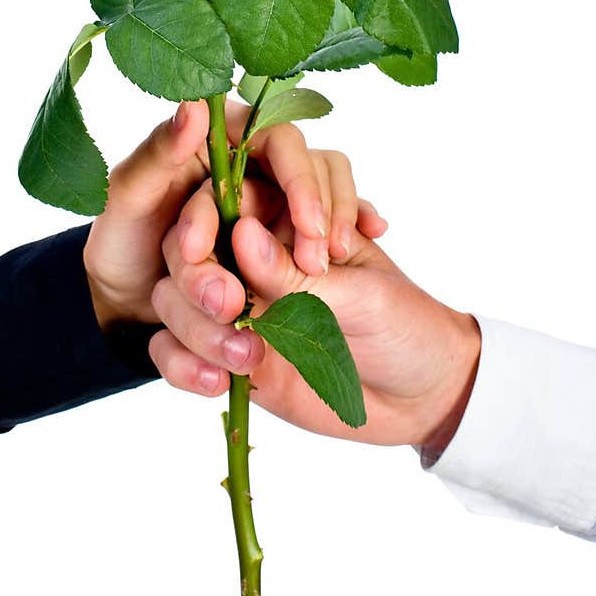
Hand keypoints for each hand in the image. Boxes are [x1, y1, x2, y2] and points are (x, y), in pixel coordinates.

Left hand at [83, 100, 386, 330]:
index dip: (300, 179)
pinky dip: (348, 229)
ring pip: (321, 196)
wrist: (124, 299)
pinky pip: (324, 223)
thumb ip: (159, 153)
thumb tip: (195, 105)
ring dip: (333, 228)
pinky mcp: (281, 231)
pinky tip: (372, 235)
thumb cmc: (121, 240)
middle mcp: (250, 161)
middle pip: (306, 170)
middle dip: (318, 214)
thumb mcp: (128, 199)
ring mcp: (270, 197)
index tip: (308, 225)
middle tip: (318, 263)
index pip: (277, 138)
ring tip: (328, 271)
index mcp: (217, 138)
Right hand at [151, 199, 479, 453]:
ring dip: (194, 324)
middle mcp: (254, 255)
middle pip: (188, 244)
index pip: (232, 195)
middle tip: (230, 305)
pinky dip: (184, 364)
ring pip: (174, 296)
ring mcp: (237, 305)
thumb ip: (294, 273)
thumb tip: (241, 234)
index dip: (210, 214)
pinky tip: (218, 382)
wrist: (422, 400)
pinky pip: (176, 350)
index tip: (213, 242)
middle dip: (198, 275)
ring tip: (248, 355)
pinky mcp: (226, 353)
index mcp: (290, 219)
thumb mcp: (361, 296)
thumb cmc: (406, 326)